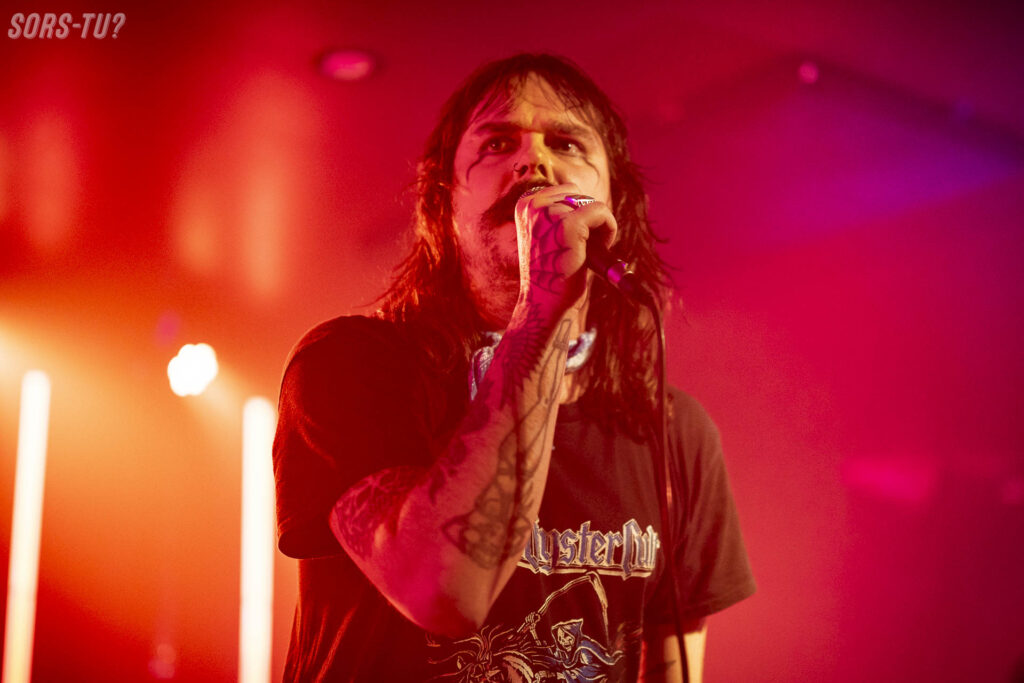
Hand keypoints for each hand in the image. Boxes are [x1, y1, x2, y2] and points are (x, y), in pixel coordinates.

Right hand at [513, 184, 617, 317]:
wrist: (545, 303)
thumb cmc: (550, 273)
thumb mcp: (545, 235)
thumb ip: (557, 213)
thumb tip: (587, 198)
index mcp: (525, 204)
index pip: (565, 191)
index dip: (577, 214)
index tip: (572, 240)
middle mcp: (533, 205)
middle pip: (579, 195)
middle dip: (587, 219)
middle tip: (582, 248)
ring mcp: (550, 214)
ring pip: (592, 204)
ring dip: (598, 227)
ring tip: (587, 252)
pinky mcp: (569, 225)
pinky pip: (602, 212)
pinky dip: (609, 230)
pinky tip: (599, 250)